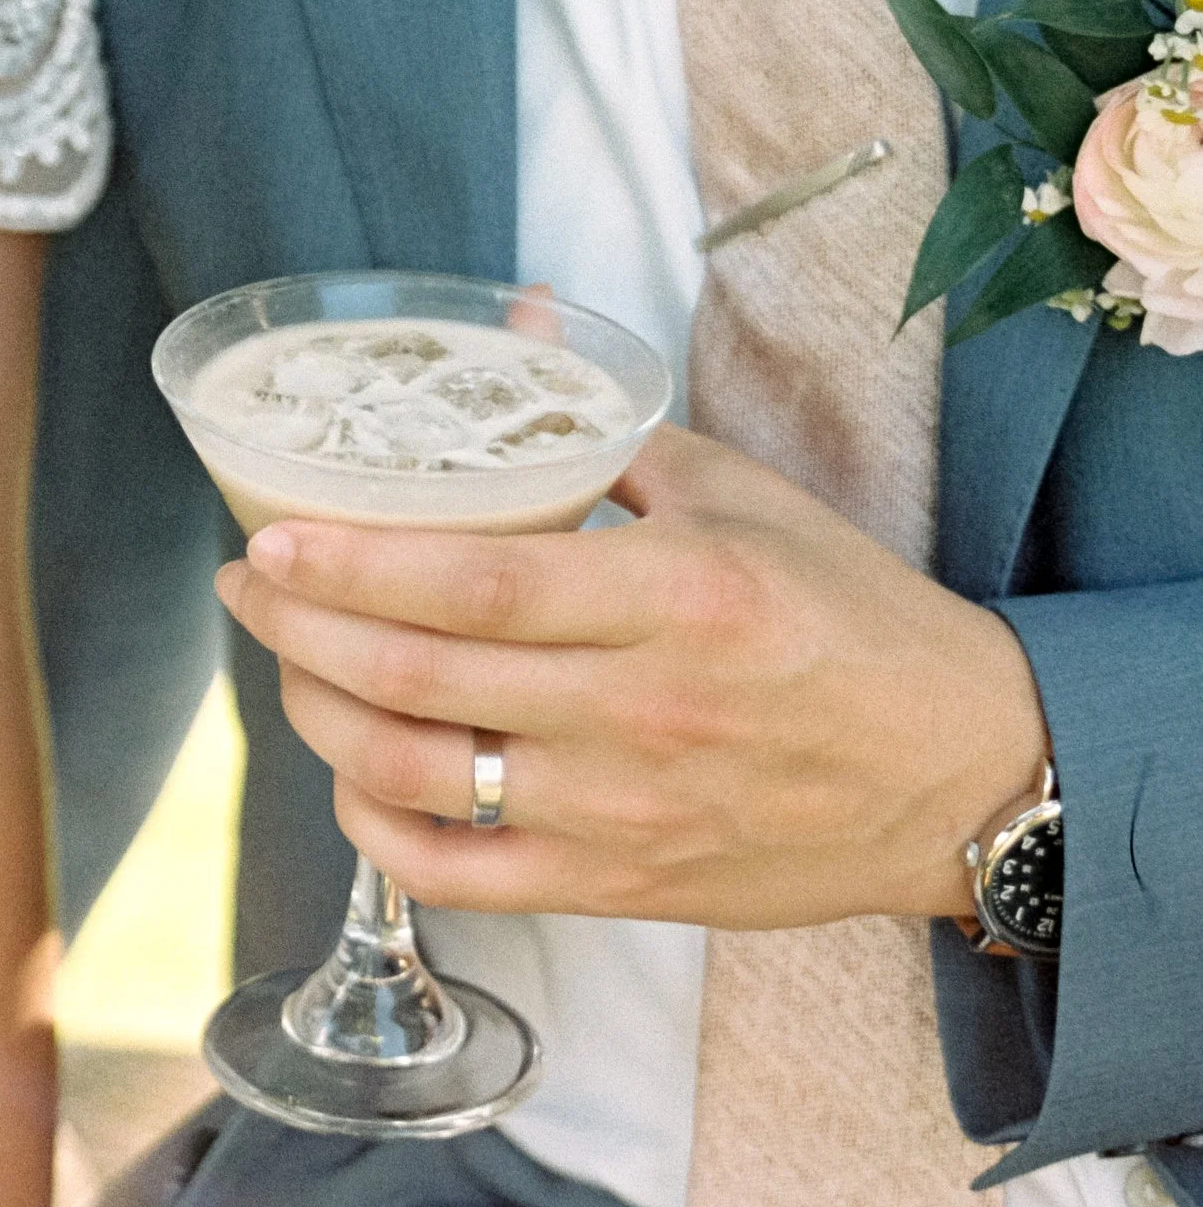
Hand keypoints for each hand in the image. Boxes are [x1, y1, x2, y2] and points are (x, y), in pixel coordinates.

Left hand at [217, 423, 1051, 927]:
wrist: (956, 770)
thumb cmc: (848, 619)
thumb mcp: (744, 495)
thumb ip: (607, 424)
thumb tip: (515, 319)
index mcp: (677, 598)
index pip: (476, 584)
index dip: (354, 564)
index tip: (272, 535)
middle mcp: (638, 714)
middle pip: (417, 680)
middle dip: (300, 627)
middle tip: (250, 582)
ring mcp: (620, 815)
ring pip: (414, 778)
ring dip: (321, 715)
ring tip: (291, 657)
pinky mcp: (615, 886)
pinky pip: (452, 876)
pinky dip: (372, 827)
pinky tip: (351, 773)